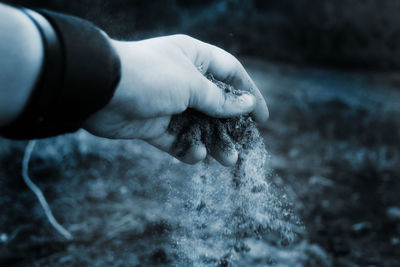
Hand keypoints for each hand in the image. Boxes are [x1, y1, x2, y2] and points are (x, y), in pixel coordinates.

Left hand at [83, 34, 268, 164]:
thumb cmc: (150, 76)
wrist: (100, 90)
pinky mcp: (154, 125)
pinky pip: (177, 140)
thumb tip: (248, 104)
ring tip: (228, 159)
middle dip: (230, 127)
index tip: (262, 118)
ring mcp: (169, 104)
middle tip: (244, 147)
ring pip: (198, 126)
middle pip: (215, 106)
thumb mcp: (191, 85)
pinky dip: (187, 148)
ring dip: (214, 142)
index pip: (230, 73)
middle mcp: (183, 80)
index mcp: (194, 58)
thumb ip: (219, 99)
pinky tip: (196, 154)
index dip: (249, 94)